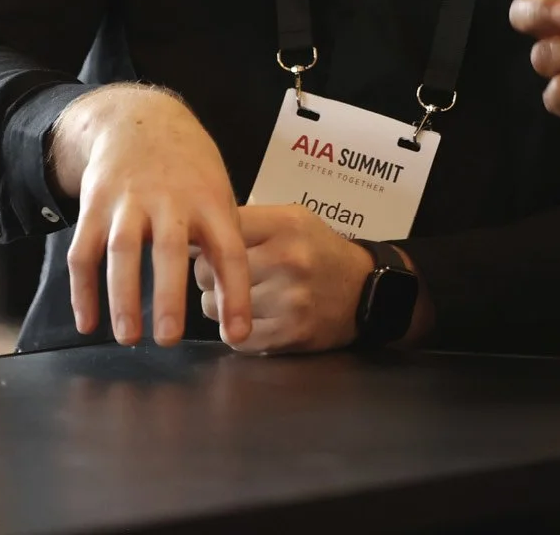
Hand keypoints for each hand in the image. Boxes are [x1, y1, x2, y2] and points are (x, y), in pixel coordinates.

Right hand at [49, 84, 250, 347]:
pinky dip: (82, 290)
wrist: (141, 121)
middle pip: (169, 250)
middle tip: (169, 340)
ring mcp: (129, 202)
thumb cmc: (189, 168)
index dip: (236, 293)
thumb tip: (235, 298)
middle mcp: (170, 200)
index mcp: (210, 200)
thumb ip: (222, 237)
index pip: (229, 250)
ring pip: (122, 252)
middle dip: (169, 296)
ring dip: (123, 298)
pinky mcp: (94, 205)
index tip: (239, 335)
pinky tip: (87, 322)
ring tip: (129, 339)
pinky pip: (83, 252)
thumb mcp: (219, 190)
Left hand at [195, 207, 431, 352]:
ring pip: (218, 308)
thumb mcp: (293, 220)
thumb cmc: (320, 251)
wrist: (366, 289)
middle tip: (222, 279)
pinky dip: (237, 333)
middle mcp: (287, 258)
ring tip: (240, 301)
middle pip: (210, 272)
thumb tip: (193, 237)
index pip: (219, 232)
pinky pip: (237, 339)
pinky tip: (252, 321)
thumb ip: (250, 224)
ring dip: (221, 308)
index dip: (205, 244)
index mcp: (286, 224)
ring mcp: (290, 298)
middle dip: (209, 278)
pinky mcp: (291, 332)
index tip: (207, 252)